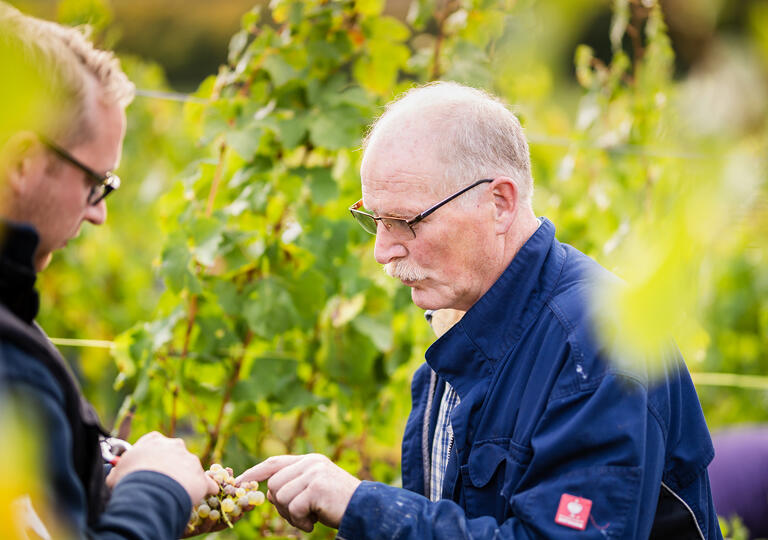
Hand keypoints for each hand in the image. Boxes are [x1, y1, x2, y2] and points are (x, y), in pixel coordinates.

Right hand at [106, 431, 218, 504]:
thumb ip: (121, 470)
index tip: (150, 465)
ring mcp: (190, 460)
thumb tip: (116, 475)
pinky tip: (203, 495)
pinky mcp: (201, 477)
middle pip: (176, 454)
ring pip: (190, 469)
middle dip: (171, 466)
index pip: (156, 441)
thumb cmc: (129, 479)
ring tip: (175, 494)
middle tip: (163, 482)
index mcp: (154, 441)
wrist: (149, 490)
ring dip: (185, 479)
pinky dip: (206, 489)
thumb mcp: (117, 472)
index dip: (154, 454)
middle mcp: (175, 445)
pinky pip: (207, 483)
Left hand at [236, 454, 360, 531]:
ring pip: (281, 498)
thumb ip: (294, 484)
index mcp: (308, 460)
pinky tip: (314, 523)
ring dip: (291, 516)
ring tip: (310, 518)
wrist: (365, 510)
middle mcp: (310, 463)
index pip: (274, 462)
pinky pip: (293, 509)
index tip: (240, 480)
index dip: (255, 472)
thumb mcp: (314, 489)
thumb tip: (269, 493)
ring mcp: (314, 473)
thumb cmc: (337, 504)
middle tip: (299, 516)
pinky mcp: (317, 487)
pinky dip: (300, 522)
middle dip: (281, 507)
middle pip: (274, 485)